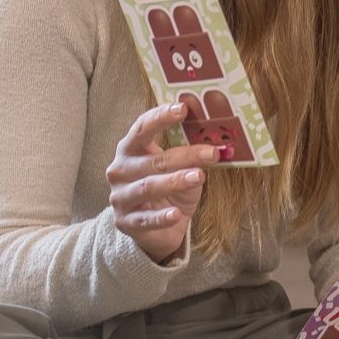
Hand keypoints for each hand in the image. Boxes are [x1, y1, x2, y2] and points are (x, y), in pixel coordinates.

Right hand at [108, 102, 231, 261]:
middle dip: (184, 156)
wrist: (157, 229)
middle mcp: (120, 170)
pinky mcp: (125, 222)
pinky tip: (176, 214)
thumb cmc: (169, 190)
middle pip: (153, 160)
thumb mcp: (181, 169)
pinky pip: (145, 219)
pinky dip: (161, 217)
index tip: (184, 108)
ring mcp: (120, 197)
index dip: (161, 117)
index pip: (142, 128)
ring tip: (199, 177)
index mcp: (130, 149)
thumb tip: (217, 143)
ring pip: (148, 187)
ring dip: (175, 182)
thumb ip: (191, 156)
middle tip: (212, 153)